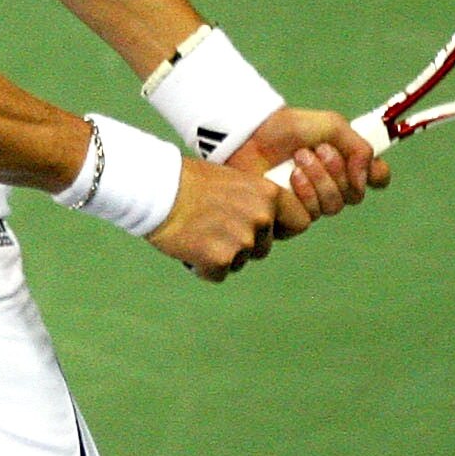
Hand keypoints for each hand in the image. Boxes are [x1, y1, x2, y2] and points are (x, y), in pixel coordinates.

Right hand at [147, 158, 293, 281]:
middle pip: (262, 248)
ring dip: (220, 255)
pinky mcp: (220, 259)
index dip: (279, 230)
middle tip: (211, 229)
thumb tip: (262, 225)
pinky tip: (188, 248)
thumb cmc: (188, 182)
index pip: (298, 222)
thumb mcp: (233, 182)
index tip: (261, 231)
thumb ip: (252, 202)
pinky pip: (217, 274)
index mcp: (268, 195)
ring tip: (196, 235)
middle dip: (241, 245)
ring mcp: (242, 240)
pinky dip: (202, 267)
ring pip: (238, 262)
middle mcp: (261, 218)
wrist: (156, 190)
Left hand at [227, 107, 388, 218]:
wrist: (251, 135)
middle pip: (354, 195)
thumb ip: (359, 148)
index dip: (376, 175)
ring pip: (332, 207)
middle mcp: (331, 186)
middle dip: (338, 171)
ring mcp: (310, 204)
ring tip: (300, 158)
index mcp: (344, 164)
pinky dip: (304, 194)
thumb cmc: (288, 128)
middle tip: (319, 150)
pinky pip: (309, 218)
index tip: (366, 165)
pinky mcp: (287, 217)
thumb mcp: (331, 125)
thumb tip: (366, 180)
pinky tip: (290, 177)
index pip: (376, 179)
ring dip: (320, 180)